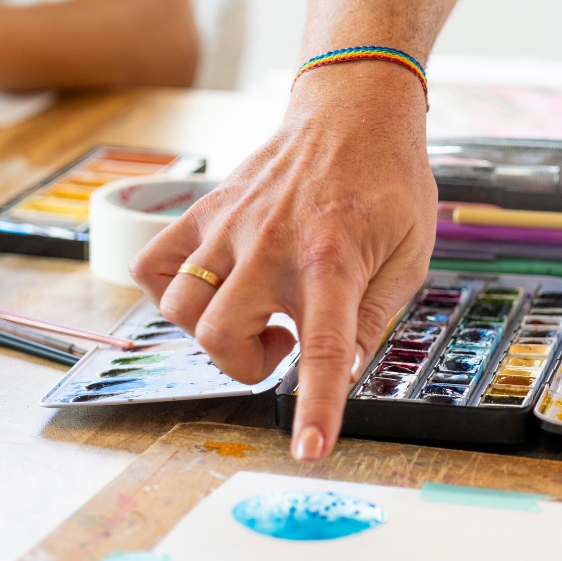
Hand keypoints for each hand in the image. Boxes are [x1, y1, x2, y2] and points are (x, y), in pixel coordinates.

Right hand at [130, 60, 435, 460]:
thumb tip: (347, 373)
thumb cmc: (388, 182)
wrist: (352, 110)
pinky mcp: (205, 210)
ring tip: (254, 314)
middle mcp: (272, 244)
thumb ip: (375, 318)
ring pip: (182, 308)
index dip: (316, 407)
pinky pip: (153, 266)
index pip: (324, 350)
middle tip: (282, 344)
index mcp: (332, 260)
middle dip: (248, 364)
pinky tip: (211, 289)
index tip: (309, 451)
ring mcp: (230, 225)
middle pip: (222, 336)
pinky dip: (169, 292)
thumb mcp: (409, 256)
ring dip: (213, 333)